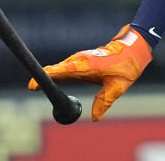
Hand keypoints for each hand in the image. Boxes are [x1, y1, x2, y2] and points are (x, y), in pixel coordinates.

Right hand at [28, 24, 151, 120]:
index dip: (49, 76)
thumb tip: (95, 117)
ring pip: (62, 68)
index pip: (64, 71)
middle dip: (44, 76)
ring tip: (36, 84)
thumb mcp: (118, 86)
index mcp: (88, 65)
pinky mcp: (82, 61)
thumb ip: (105, 101)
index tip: (35, 82)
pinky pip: (67, 67)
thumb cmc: (127, 65)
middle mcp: (81, 60)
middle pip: (59, 69)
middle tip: (31, 86)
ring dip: (51, 74)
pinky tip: (52, 78)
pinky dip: (58, 72)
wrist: (133, 48)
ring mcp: (81, 59)